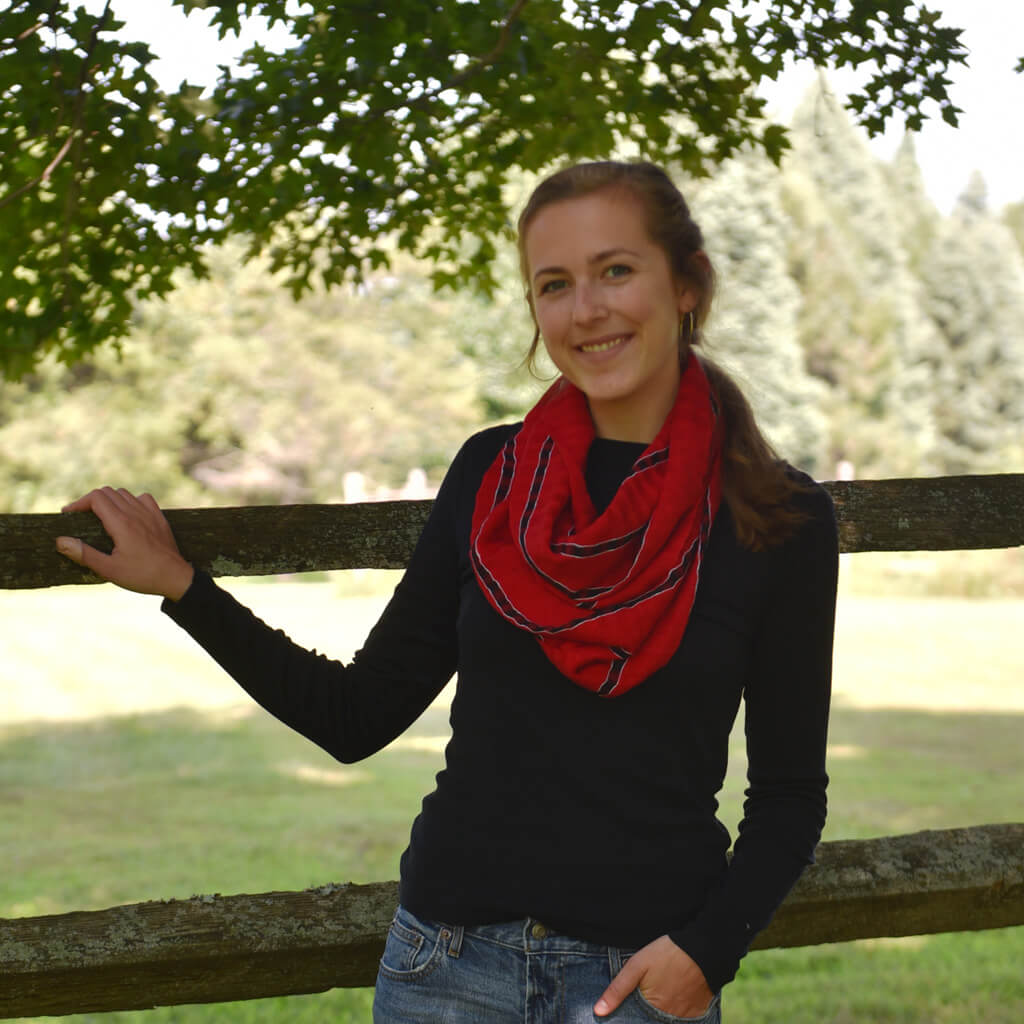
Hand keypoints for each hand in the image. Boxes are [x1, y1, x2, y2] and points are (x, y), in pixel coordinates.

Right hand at [56, 487, 193, 600]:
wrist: (176, 578)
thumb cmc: (142, 575)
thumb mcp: (109, 569)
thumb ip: (84, 554)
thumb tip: (61, 541)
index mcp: (122, 523)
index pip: (96, 497)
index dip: (78, 503)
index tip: (68, 515)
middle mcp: (136, 513)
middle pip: (107, 492)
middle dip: (90, 501)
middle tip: (81, 517)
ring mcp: (150, 513)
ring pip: (124, 494)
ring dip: (109, 500)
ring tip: (100, 516)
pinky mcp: (160, 518)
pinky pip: (143, 498)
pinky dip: (131, 501)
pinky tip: (127, 515)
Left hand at [595, 935, 713, 1018]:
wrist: (702, 948)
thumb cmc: (666, 954)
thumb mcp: (637, 965)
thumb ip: (617, 989)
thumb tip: (598, 1011)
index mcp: (651, 1009)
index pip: (635, 1021)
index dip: (630, 1017)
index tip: (632, 1003)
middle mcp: (668, 1019)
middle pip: (650, 1020)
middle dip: (644, 1014)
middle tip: (651, 990)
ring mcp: (685, 1018)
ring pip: (665, 1020)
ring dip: (659, 1012)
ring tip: (662, 991)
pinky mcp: (697, 1014)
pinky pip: (682, 1020)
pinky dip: (675, 1012)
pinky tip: (673, 995)